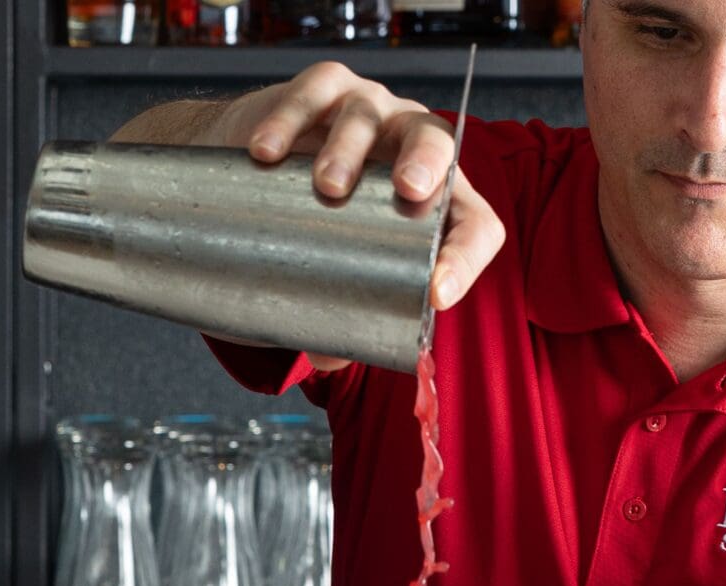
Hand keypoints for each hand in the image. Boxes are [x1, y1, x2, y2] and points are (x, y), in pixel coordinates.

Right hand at [204, 62, 504, 311]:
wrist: (252, 163)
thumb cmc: (313, 223)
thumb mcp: (334, 267)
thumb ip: (338, 312)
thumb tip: (328, 358)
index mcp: (435, 200)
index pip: (473, 223)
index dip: (466, 255)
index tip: (437, 291)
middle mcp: (411, 146)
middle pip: (437, 142)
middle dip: (428, 164)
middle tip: (409, 192)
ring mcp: (370, 109)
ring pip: (371, 116)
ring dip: (351, 150)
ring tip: (327, 186)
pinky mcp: (323, 88)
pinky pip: (314, 94)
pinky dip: (291, 120)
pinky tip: (267, 152)